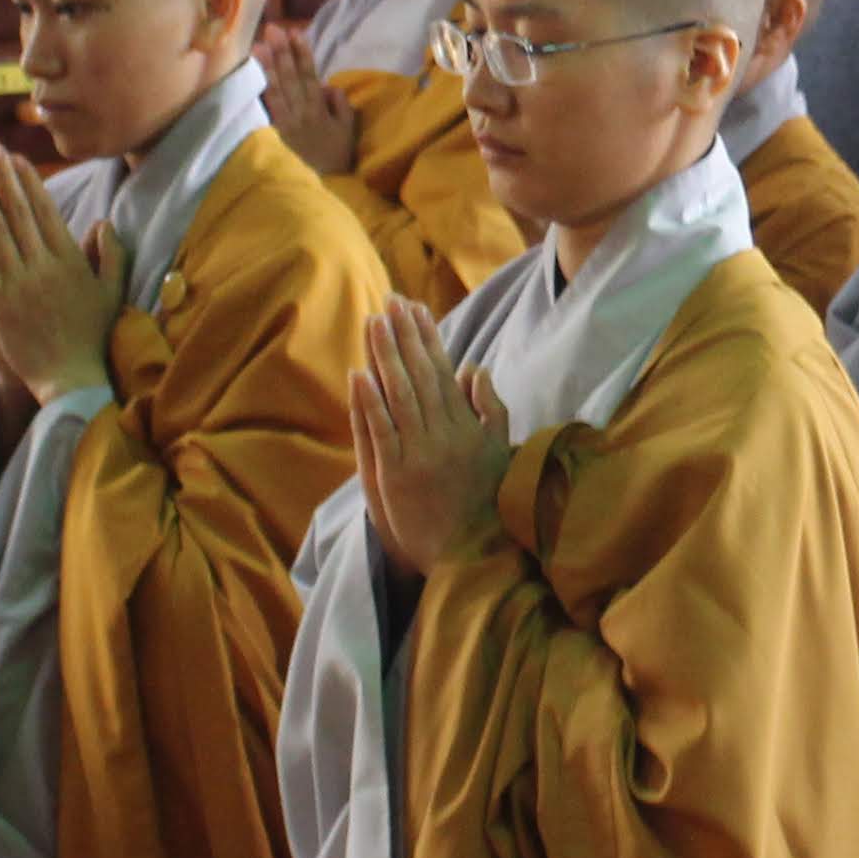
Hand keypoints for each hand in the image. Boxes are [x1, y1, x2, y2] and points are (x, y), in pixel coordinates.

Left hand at [0, 145, 122, 404]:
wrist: (73, 380)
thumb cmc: (93, 337)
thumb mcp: (112, 293)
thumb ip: (110, 255)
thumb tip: (102, 223)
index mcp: (71, 261)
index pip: (46, 212)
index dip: (29, 183)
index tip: (16, 159)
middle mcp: (44, 268)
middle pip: (18, 214)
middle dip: (1, 179)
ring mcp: (20, 286)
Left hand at [264, 24, 360, 174]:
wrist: (324, 186)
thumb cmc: (337, 156)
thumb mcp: (348, 129)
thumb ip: (340, 104)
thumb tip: (326, 84)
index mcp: (319, 110)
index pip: (310, 76)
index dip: (303, 54)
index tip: (296, 32)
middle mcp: (301, 113)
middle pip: (290, 78)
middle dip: (282, 52)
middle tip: (273, 29)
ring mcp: (285, 123)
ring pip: (275, 90)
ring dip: (267, 66)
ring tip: (259, 45)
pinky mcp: (273, 133)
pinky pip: (266, 109)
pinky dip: (260, 91)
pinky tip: (252, 76)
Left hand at [351, 294, 508, 578]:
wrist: (474, 556)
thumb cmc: (487, 505)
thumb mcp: (499, 452)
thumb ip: (490, 409)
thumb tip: (475, 368)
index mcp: (468, 426)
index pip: (443, 371)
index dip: (428, 338)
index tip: (415, 308)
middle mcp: (445, 434)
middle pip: (420, 375)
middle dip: (404, 335)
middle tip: (390, 301)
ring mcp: (421, 454)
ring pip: (400, 395)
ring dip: (386, 356)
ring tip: (374, 322)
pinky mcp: (398, 476)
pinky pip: (382, 432)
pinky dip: (370, 403)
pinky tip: (359, 374)